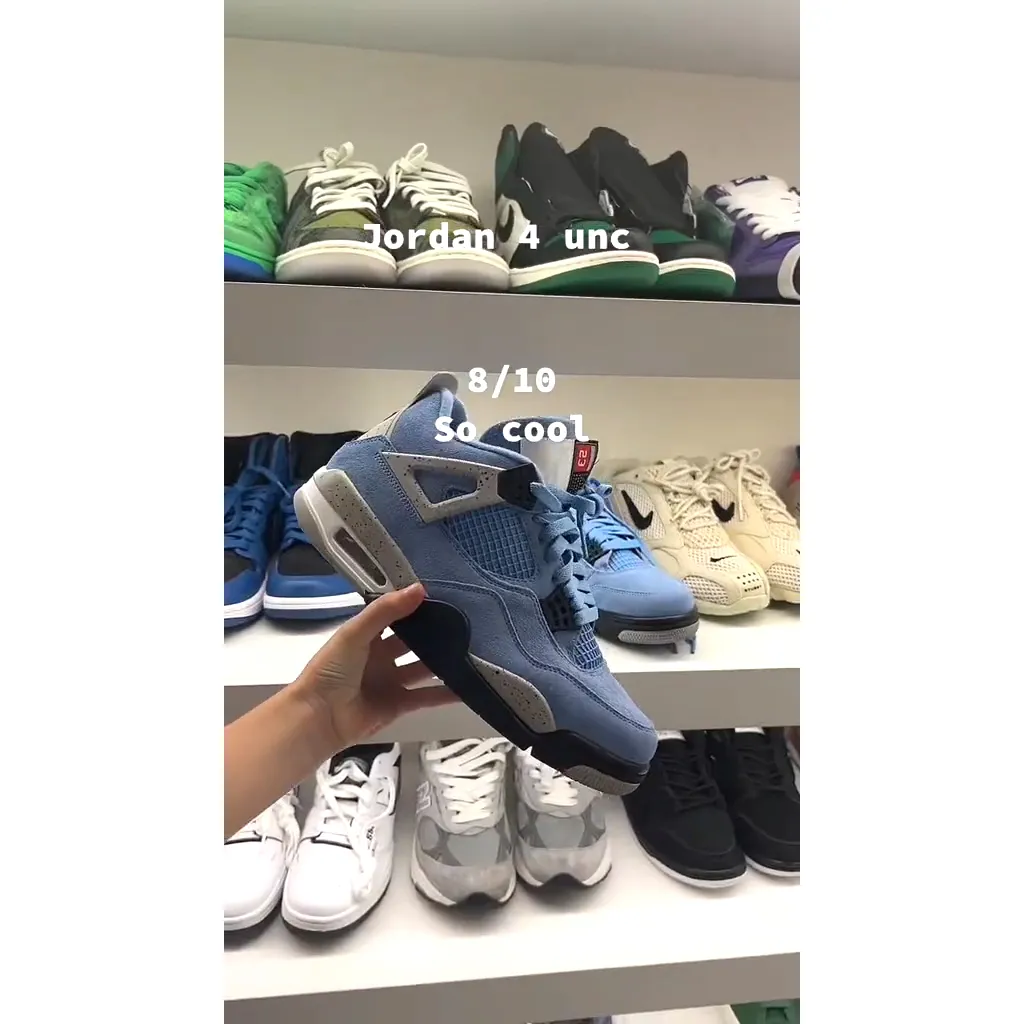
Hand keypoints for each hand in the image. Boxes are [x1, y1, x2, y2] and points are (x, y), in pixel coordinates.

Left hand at [295, 583, 458, 749]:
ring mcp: (390, 681)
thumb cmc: (330, 671)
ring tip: (472, 651)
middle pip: (413, 641)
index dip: (416, 606)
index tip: (444, 595)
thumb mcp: (355, 633)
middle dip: (435, 634)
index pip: (395, 615)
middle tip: (465, 622)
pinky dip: (446, 693)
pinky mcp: (398, 704)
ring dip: (443, 662)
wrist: (318, 718)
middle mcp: (380, 655)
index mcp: (366, 634)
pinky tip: (467, 687)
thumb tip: (419, 588)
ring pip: (424, 668)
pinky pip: (427, 696)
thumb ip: (386, 610)